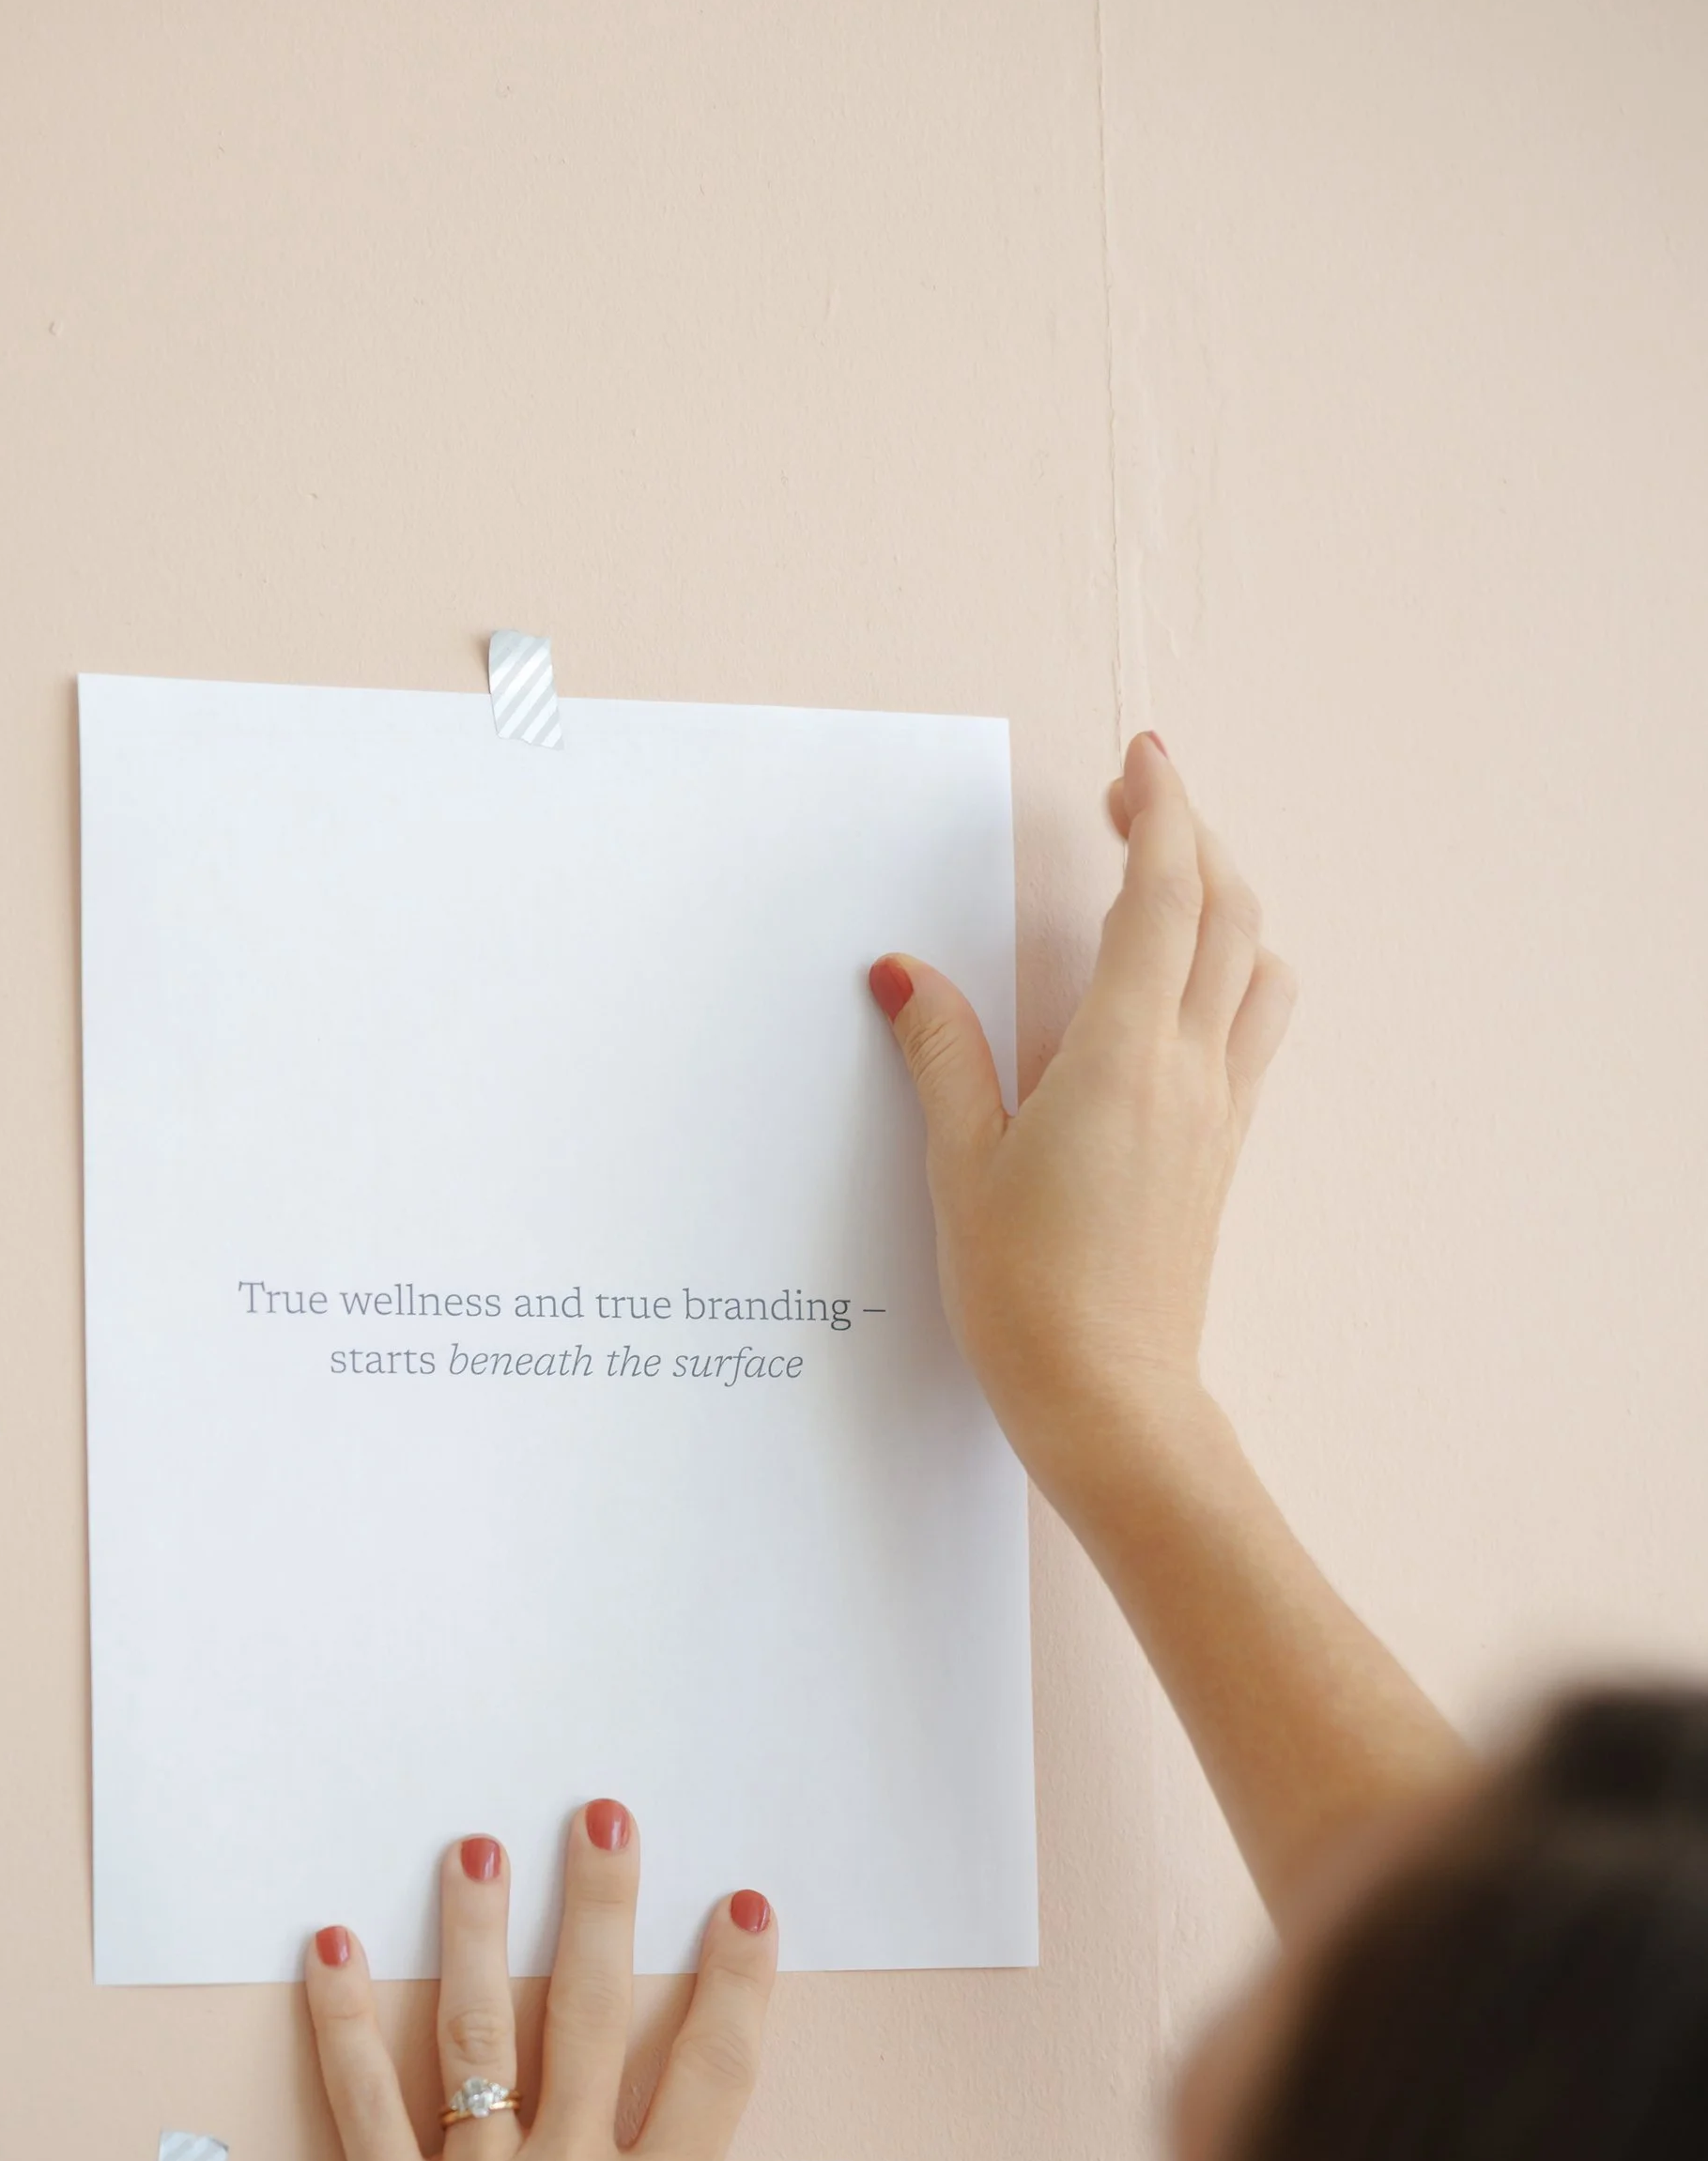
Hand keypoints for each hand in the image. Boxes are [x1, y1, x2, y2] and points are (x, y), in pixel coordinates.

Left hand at [303, 1810, 931, 2160]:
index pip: (709, 2066)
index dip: (734, 1979)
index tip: (745, 1904)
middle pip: (589, 2013)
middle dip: (601, 1907)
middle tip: (603, 1816)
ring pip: (476, 2034)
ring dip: (473, 1933)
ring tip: (473, 1848)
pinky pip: (362, 2105)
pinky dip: (340, 2023)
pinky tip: (327, 1949)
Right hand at [871, 733, 1295, 1517]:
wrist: (1110, 1402)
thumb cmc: (1026, 1297)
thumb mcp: (960, 1167)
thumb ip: (942, 1055)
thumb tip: (903, 974)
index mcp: (1121, 1055)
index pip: (1162, 895)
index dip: (1160, 811)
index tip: (1141, 758)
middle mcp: (1189, 1070)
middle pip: (1226, 912)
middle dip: (1192, 836)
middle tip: (1138, 797)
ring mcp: (1217, 1112)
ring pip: (1258, 969)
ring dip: (1227, 904)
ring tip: (1171, 881)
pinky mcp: (1220, 1154)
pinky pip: (1249, 1032)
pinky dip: (1232, 974)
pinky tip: (1183, 988)